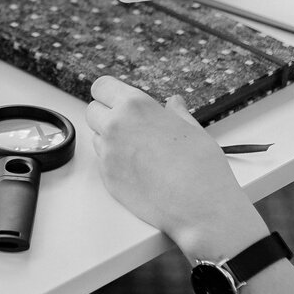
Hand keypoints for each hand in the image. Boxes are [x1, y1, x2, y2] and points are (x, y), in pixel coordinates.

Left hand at [83, 75, 267, 263]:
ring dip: (109, 139)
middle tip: (130, 126)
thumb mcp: (193, 129)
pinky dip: (114, 162)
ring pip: (96, 137)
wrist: (199, 207)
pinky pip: (103, 162)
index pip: (102, 86)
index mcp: (136, 106)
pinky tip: (138, 169)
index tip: (118, 99)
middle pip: (93, 111)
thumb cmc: (201, 167)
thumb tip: (173, 104)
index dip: (110, 93)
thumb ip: (176, 113)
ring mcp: (108, 154)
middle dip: (107, 115)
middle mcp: (115, 126)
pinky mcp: (107, 178)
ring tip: (139, 150)